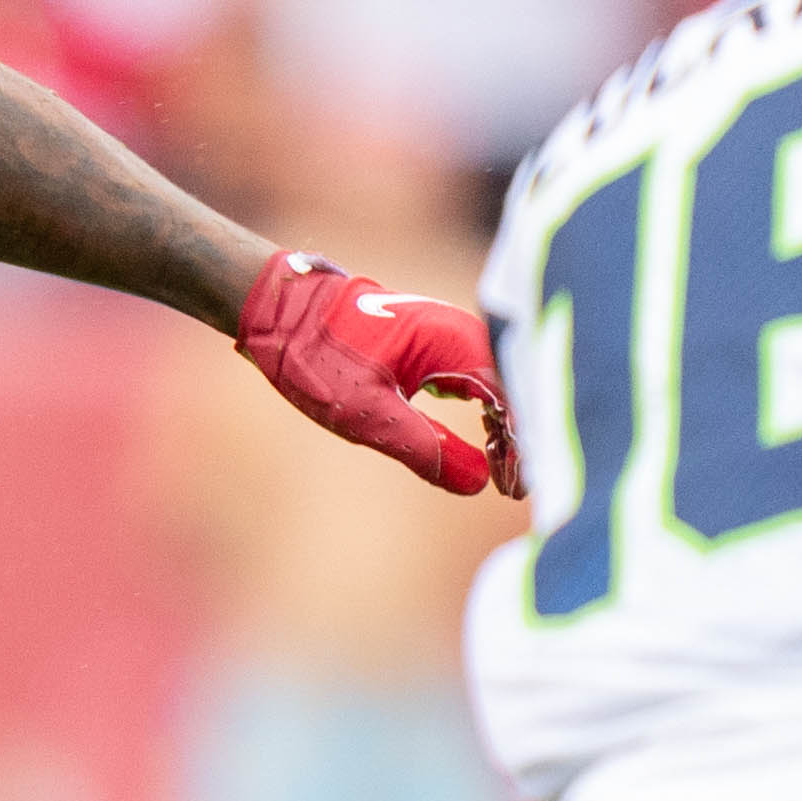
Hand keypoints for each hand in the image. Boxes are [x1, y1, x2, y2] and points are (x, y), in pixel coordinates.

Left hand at [236, 253, 509, 498]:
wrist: (278, 310)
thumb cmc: (316, 355)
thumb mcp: (368, 413)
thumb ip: (425, 447)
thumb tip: (478, 483)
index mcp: (453, 340)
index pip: (513, 395)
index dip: (523, 444)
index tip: (517, 488)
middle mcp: (460, 330)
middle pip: (515, 387)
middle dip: (521, 438)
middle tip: (515, 489)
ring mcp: (448, 333)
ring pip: (498, 382)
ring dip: (505, 426)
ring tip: (504, 473)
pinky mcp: (434, 342)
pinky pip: (477, 377)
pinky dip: (486, 410)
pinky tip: (486, 439)